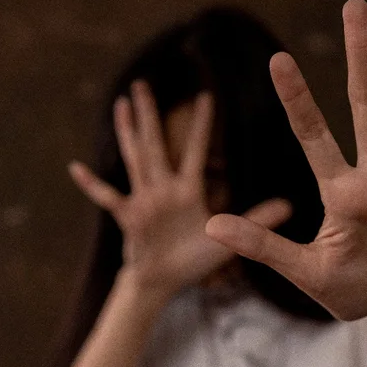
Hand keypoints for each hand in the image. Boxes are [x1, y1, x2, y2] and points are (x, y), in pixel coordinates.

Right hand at [71, 81, 290, 295]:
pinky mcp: (129, 218)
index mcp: (186, 190)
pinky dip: (92, 184)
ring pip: (134, 160)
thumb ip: (256, 220)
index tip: (206, 95)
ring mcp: (143, 201)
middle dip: (150, 115)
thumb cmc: (192, 260)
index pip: (194, 150)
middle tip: (143, 83)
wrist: (163, 282)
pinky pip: (108, 198)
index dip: (200, 125)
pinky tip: (76, 167)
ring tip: (121, 105)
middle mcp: (162, 189)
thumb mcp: (226, 240)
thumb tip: (290, 205)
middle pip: (155, 144)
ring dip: (127, 133)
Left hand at [206, 0, 366, 320]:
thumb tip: (210, 226)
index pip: (313, 134)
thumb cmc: (342, 286)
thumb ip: (261, 245)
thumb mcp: (301, 269)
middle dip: (361, 57)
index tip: (278, 59)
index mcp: (339, 190)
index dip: (298, 98)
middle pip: (366, 104)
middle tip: (354, 7)